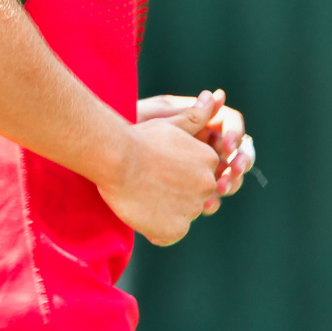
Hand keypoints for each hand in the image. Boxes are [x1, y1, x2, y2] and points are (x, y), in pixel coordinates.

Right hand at [95, 93, 221, 245]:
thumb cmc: (138, 138)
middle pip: (191, 198)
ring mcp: (193, 208)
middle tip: (147, 184)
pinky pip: (169, 235)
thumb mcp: (171, 123)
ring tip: (142, 197)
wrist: (114, 157)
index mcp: (208, 161)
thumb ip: (196, 116)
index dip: (175, 176)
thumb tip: (216, 95)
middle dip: (172, 195)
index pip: (197, 177)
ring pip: (180, 217)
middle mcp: (207, 185)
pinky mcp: (176, 229)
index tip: (156, 170)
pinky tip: (141, 213)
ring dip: (164, 213)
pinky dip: (156, 229)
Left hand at [138, 89, 251, 206]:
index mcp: (199, 123)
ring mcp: (197, 170)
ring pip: (226, 178)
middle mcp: (204, 145)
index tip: (229, 145)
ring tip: (221, 188)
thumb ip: (190, 112)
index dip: (235, 134)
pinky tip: (205, 206)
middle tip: (234, 171)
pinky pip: (209, 198)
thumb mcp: (159, 118)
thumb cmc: (130, 130)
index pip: (231, 126)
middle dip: (239, 163)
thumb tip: (218, 95)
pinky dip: (211, 201)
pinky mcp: (189, 191)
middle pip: (236, 154)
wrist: (106, 156)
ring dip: (230, 183)